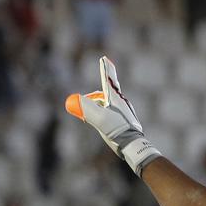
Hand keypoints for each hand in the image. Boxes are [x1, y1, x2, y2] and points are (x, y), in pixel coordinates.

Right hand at [64, 56, 161, 174]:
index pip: (108, 80)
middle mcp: (121, 102)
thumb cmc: (118, 131)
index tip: (105, 58)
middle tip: (84, 102)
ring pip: (108, 104)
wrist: (134, 147)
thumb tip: (71, 101)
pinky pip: (112, 112)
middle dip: (95, 95)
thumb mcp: (100, 119)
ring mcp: (124, 112)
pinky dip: (103, 114)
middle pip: (106, 92)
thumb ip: (86, 108)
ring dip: (98, 106)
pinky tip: (103, 124)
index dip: (105, 69)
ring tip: (89, 116)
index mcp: (115, 99)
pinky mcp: (125, 121)